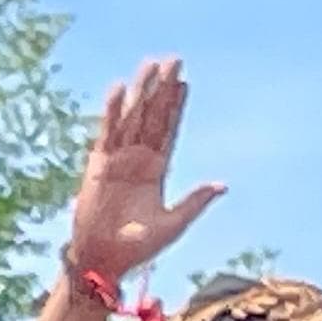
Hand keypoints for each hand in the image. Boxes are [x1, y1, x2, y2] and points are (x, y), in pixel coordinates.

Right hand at [66, 60, 222, 284]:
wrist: (103, 260)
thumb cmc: (137, 248)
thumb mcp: (173, 225)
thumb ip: (194, 202)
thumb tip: (222, 185)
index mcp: (157, 170)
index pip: (169, 130)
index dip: (176, 107)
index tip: (185, 82)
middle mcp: (138, 159)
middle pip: (152, 116)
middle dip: (162, 88)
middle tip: (173, 60)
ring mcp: (118, 159)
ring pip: (132, 118)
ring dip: (141, 92)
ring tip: (151, 66)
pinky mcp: (99, 164)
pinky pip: (107, 132)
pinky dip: (113, 111)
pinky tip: (120, 89)